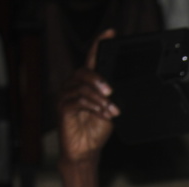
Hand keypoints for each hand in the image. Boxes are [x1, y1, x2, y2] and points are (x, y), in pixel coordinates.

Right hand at [58, 29, 117, 166]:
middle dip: (99, 79)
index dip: (98, 45)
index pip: (92, 61)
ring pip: (81, 88)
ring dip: (100, 100)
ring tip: (113, 112)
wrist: (86, 151)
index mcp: (86, 84)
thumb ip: (115, 99)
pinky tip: (103, 115)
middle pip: (83, 72)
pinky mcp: (62, 109)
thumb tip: (126, 90)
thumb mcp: (112, 111)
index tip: (110, 33)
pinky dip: (93, 107)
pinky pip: (77, 101)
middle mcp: (73, 86)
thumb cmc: (97, 130)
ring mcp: (66, 97)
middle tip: (111, 91)